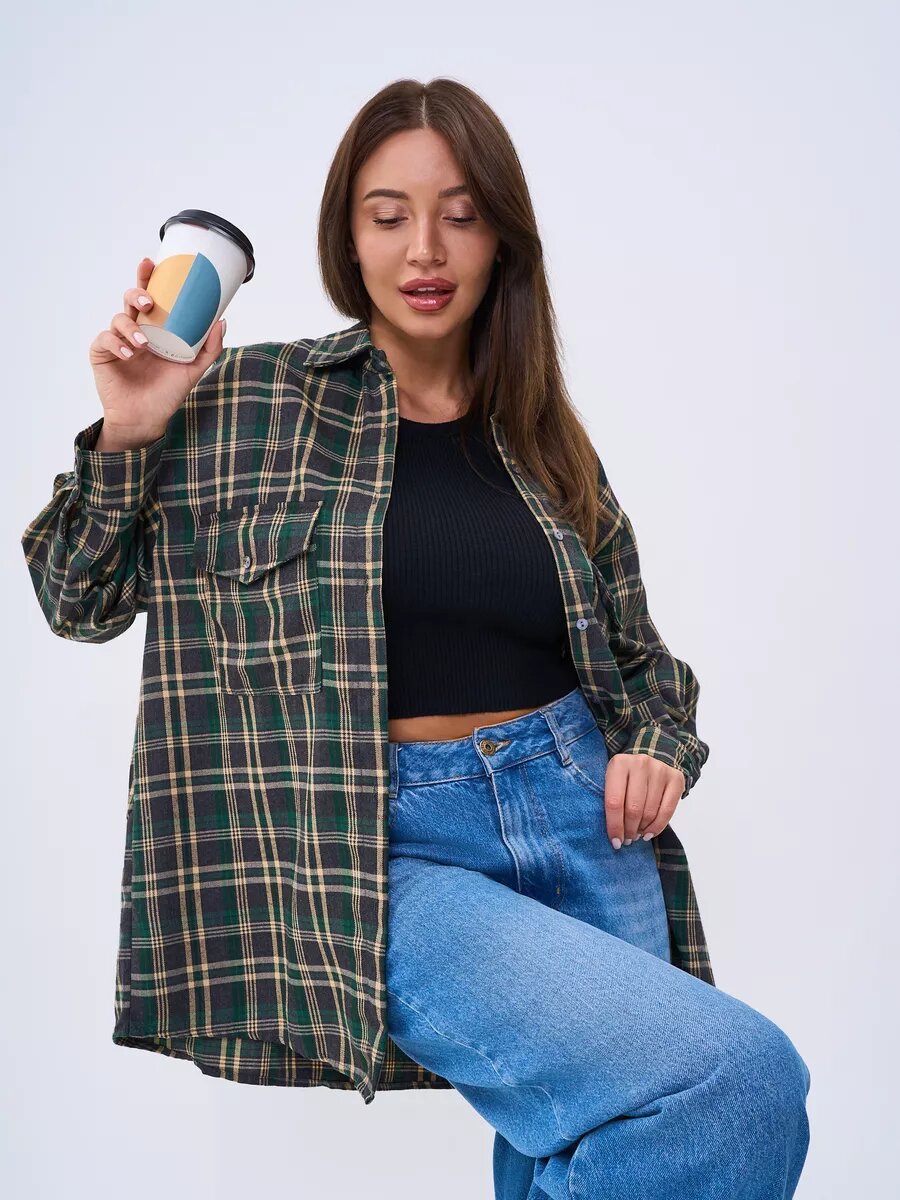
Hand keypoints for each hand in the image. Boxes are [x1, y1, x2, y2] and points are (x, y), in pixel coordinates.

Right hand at [89, 257, 225, 442]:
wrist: (146, 419)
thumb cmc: (167, 393)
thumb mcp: (193, 370)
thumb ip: (209, 348)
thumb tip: (221, 321)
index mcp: (155, 328)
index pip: (151, 297)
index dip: (148, 278)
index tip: (152, 263)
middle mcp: (135, 330)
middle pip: (130, 299)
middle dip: (137, 293)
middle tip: (149, 302)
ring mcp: (117, 340)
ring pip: (118, 318)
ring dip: (131, 326)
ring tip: (143, 343)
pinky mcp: (102, 354)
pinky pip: (104, 339)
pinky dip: (117, 342)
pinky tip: (129, 353)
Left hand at [604, 753, 685, 848]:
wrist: (648, 764)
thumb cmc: (625, 779)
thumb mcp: (612, 783)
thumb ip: (610, 802)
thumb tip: (614, 835)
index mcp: (619, 764)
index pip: (614, 801)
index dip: (615, 826)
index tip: (615, 841)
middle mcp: (640, 763)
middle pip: (633, 808)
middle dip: (629, 830)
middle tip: (627, 839)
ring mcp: (659, 770)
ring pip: (650, 811)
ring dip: (642, 829)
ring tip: (636, 834)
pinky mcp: (676, 778)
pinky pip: (667, 811)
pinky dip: (657, 827)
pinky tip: (649, 833)